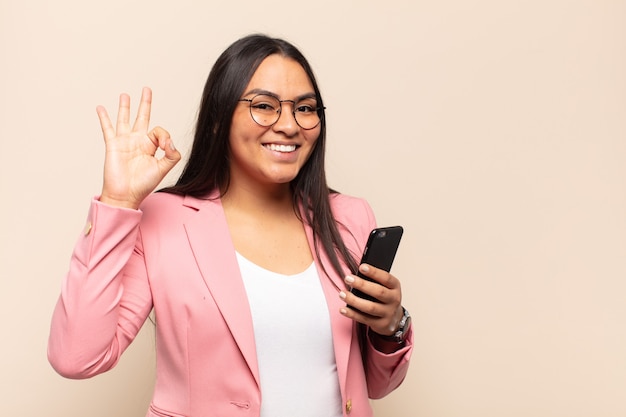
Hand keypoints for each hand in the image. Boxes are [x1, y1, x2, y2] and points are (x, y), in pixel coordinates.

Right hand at [97, 87, 180, 208]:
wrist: (126, 194)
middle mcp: (138, 141)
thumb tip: (171, 141)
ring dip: (125, 106)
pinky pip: (107, 128)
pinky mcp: (112, 144)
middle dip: (145, 103)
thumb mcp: (163, 169)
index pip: (159, 131)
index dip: (164, 135)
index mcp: (151, 146)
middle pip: (142, 117)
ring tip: (125, 94)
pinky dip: (104, 117)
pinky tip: (100, 108)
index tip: (165, 145)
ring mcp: (124, 141)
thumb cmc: (143, 185)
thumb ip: (172, 155)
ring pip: (125, 119)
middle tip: (147, 89)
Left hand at [339, 264, 403, 336]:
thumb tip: (356, 274)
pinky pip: (364, 319)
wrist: (395, 319)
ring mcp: (388, 313)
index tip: (362, 267)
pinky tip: (343, 309)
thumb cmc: (386, 298)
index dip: (374, 272)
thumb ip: (374, 281)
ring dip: (354, 300)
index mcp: (395, 287)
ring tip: (342, 294)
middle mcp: (394, 300)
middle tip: (348, 279)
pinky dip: (352, 314)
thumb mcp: (386, 287)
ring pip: (370, 307)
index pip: (386, 278)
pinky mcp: (380, 324)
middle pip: (378, 292)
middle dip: (362, 285)